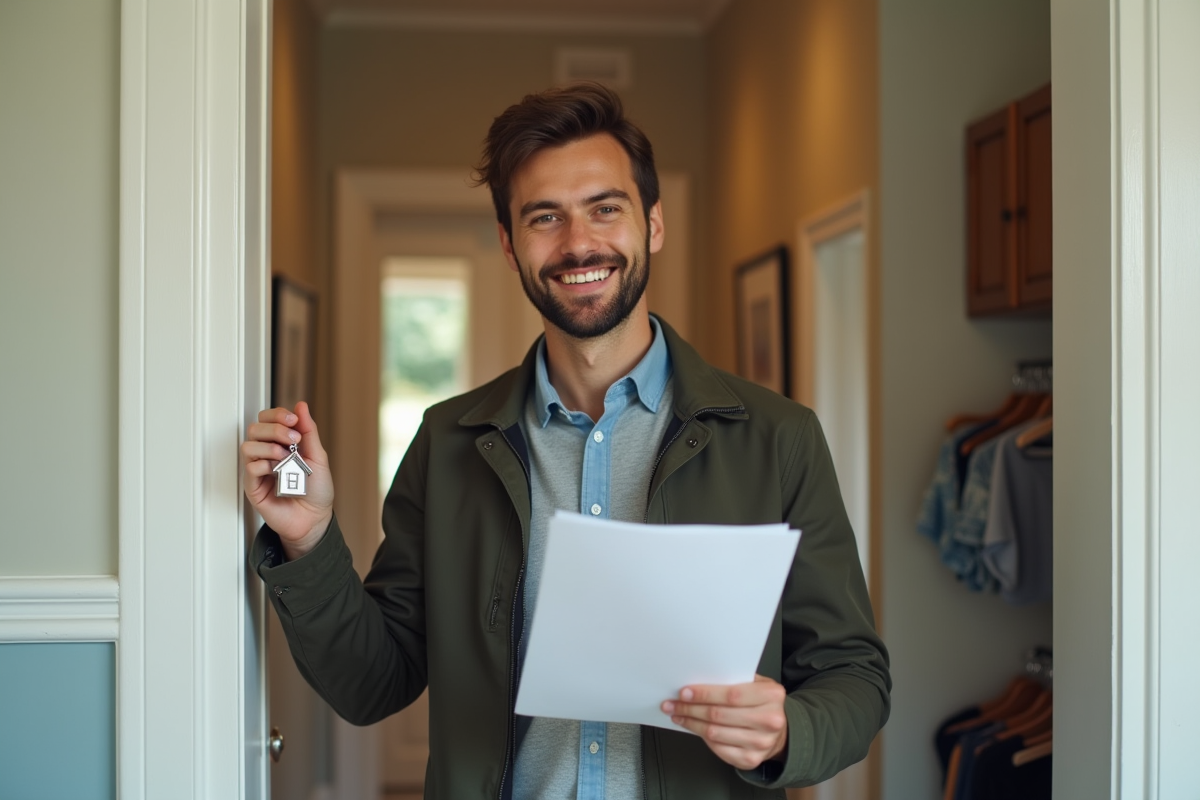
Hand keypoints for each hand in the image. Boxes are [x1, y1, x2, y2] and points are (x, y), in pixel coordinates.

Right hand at [241, 401, 333, 559]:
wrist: (315, 519)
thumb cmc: (316, 491)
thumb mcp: (318, 456)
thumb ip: (308, 431)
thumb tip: (301, 406)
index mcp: (281, 444)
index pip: (268, 419)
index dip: (277, 414)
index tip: (293, 419)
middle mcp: (267, 454)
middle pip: (255, 428)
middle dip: (274, 427)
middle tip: (293, 438)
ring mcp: (259, 470)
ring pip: (248, 445)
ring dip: (268, 445)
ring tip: (286, 455)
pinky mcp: (254, 487)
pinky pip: (250, 468)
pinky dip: (264, 464)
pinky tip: (277, 469)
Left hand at [661, 674, 787, 770]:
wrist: (780, 731)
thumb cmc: (764, 703)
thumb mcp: (757, 683)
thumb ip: (735, 679)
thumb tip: (700, 679)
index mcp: (771, 695)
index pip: (731, 695)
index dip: (704, 694)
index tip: (684, 692)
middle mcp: (769, 721)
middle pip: (719, 715)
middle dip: (691, 708)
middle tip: (673, 703)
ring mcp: (760, 743)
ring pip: (715, 733)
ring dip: (691, 723)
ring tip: (679, 714)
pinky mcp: (750, 759)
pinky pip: (718, 748)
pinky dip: (702, 737)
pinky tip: (693, 727)